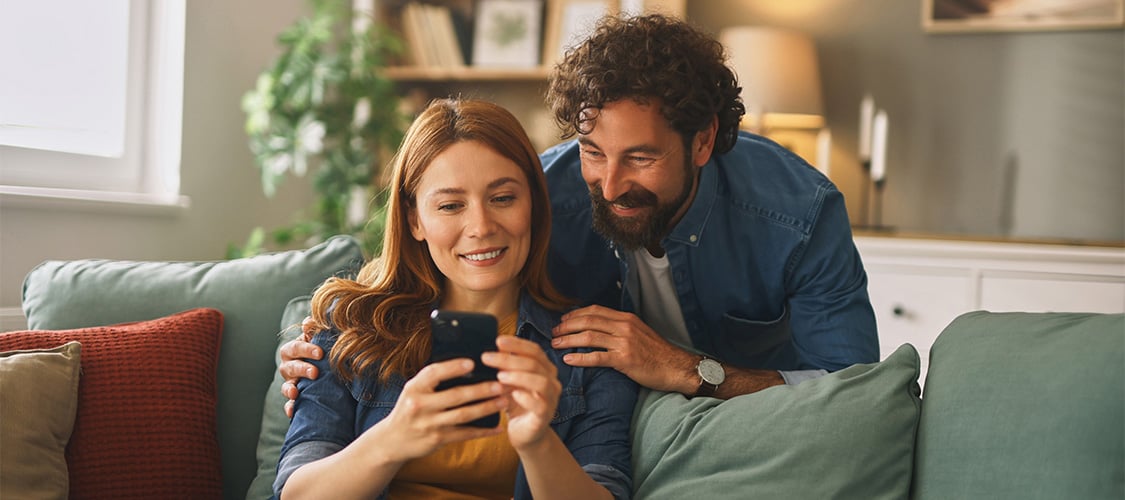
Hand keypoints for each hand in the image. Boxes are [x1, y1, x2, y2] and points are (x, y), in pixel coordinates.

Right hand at [279, 316, 323, 417]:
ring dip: (290, 389)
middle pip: (290, 367)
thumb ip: (315, 330)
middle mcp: (289, 367)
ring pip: (286, 386)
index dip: (305, 349)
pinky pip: (289, 405)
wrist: (328, 370)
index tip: (320, 353)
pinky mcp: (294, 399)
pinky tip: (292, 412)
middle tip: (315, 373)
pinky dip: (290, 408)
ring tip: (295, 393)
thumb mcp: (320, 339)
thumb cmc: (322, 351)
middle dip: (301, 369)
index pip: (295, 347)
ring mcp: (290, 383)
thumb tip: (310, 320)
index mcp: (294, 350)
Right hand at [369, 358, 506, 462]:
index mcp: (414, 388)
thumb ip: (433, 379)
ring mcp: (429, 424)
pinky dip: (483, 431)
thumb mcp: (413, 390)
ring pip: (463, 415)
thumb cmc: (410, 408)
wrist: (392, 440)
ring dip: (486, 408)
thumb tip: (466, 363)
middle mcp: (420, 405)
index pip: (434, 373)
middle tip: (500, 384)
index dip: (453, 367)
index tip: (472, 362)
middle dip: (481, 390)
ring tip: (504, 400)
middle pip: (455, 395)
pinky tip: (498, 428)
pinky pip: (464, 434)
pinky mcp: (437, 439)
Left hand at [481, 336, 559, 451]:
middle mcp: (551, 381)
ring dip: (519, 376)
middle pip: (535, 364)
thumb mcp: (509, 382)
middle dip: (510, 359)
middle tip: (487, 357)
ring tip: (499, 376)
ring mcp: (551, 399)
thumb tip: (491, 347)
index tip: (497, 341)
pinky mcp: (545, 416)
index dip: (517, 344)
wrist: (524, 433)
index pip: (534, 350)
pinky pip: (540, 405)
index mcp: (544, 369)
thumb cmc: (516, 404)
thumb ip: (505, 366)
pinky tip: (513, 394)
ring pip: (542, 382)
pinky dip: (527, 398)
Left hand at [550, 305, 695, 392]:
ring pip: (589, 336)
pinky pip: (597, 357)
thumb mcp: (639, 332)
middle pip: (588, 321)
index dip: (576, 314)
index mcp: (626, 319)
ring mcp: (624, 343)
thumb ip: (620, 328)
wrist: (675, 367)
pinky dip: (581, 358)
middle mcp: (624, 327)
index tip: (563, 320)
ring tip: (555, 344)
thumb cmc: (657, 353)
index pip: (595, 311)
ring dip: (569, 340)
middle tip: (554, 332)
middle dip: (567, 326)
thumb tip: (599, 329)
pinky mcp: (624, 360)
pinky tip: (569, 360)